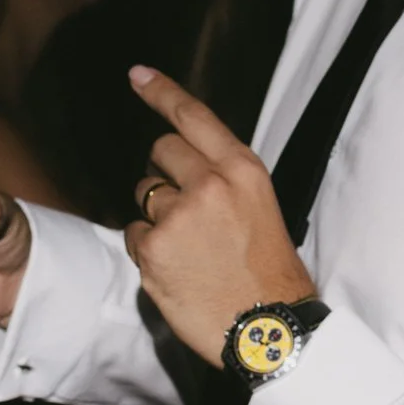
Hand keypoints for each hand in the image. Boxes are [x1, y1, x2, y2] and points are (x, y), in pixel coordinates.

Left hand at [124, 68, 312, 365]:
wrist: (269, 329)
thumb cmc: (269, 272)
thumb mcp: (259, 207)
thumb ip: (223, 180)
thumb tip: (183, 167)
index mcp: (242, 170)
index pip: (194, 117)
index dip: (162, 92)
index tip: (137, 75)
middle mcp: (209, 184)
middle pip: (160, 152)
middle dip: (164, 173)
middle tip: (186, 209)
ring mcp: (178, 216)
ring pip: (144, 196)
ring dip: (157, 216)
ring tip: (189, 248)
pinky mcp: (154, 249)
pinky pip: (134, 235)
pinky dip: (148, 250)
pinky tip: (177, 269)